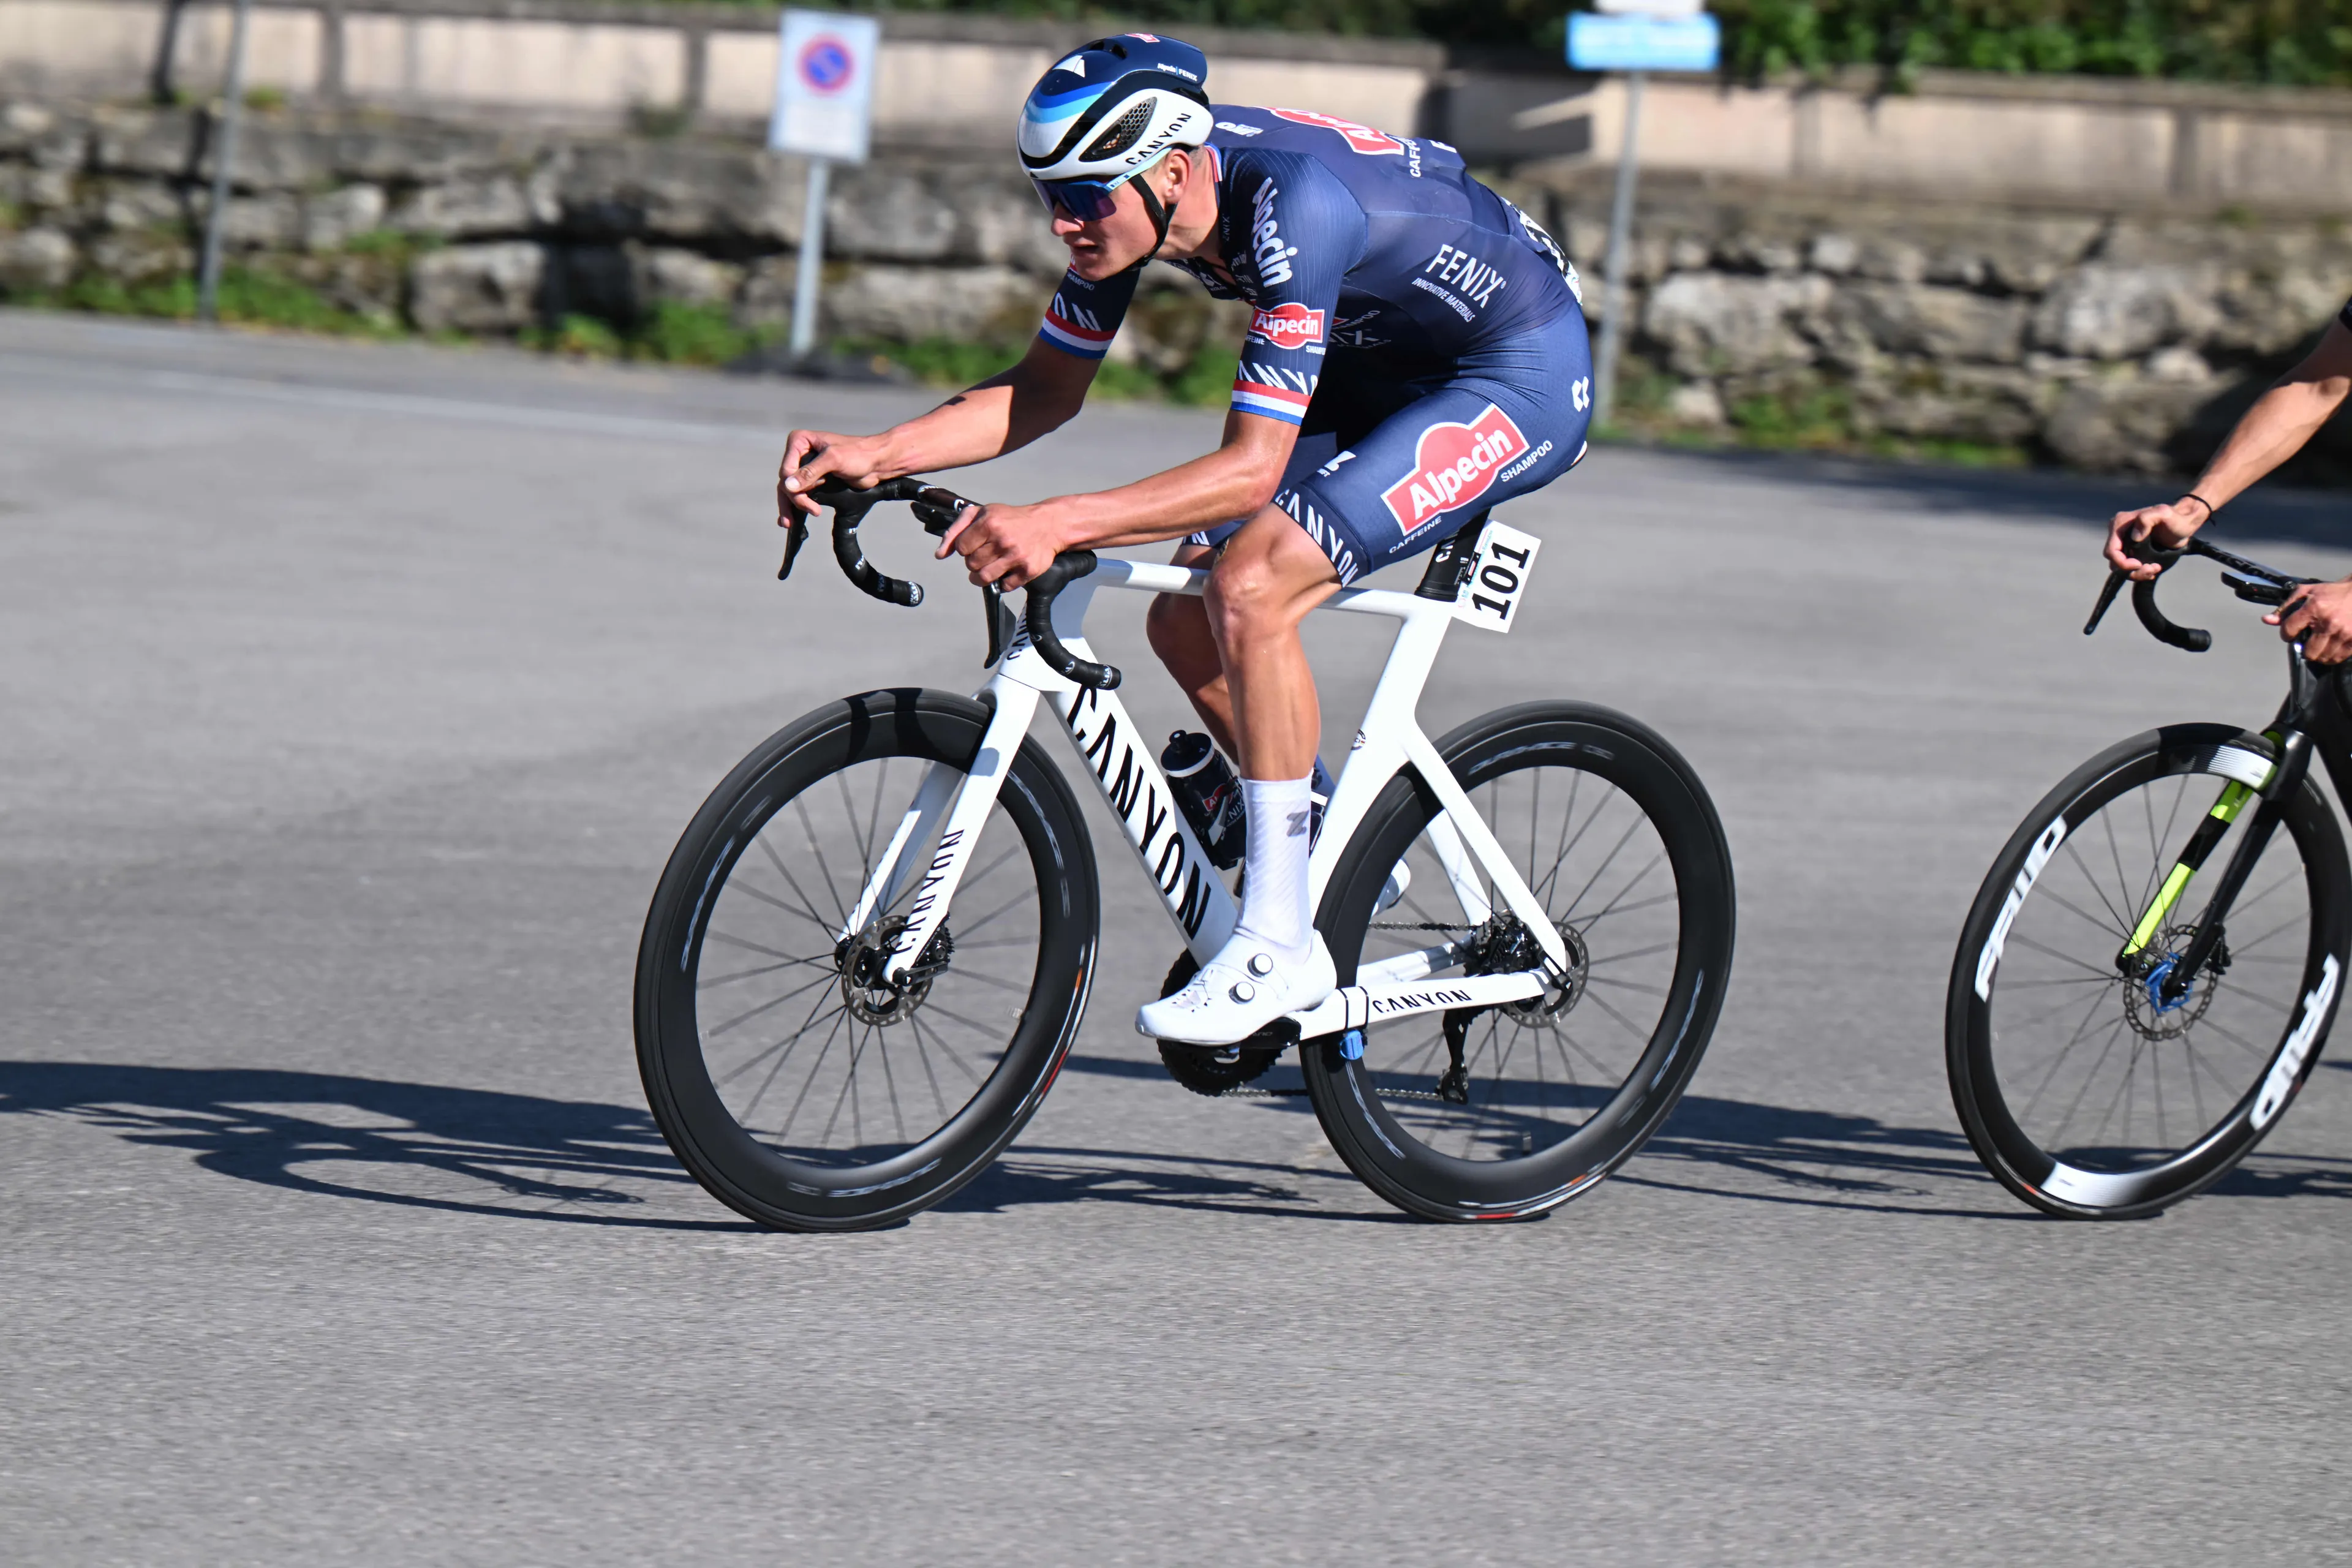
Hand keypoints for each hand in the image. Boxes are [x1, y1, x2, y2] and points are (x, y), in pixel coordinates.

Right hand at [777, 428, 892, 522]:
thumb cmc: (858, 454)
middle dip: (795, 498)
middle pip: (786, 481)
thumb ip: (811, 472)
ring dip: (795, 505)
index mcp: (800, 441)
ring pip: (791, 489)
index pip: (786, 469)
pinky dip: (798, 505)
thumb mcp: (833, 460)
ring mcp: (806, 467)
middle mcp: (799, 452)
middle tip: (812, 510)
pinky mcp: (814, 479)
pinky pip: (801, 493)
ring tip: (801, 518)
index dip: (792, 486)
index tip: (804, 498)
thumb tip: (788, 486)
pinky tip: (795, 518)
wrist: (876, 462)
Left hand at [938, 501, 1065, 590]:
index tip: (976, 543)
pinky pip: (1005, 587)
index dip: (966, 548)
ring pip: (984, 578)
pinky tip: (1009, 569)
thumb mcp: (982, 514)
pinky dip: (1004, 581)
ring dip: (984, 575)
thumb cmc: (1011, 519)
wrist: (1048, 524)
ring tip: (992, 565)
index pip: (961, 549)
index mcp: (989, 523)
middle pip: (971, 565)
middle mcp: (1002, 540)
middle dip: (976, 561)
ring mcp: (1016, 557)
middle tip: (988, 552)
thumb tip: (939, 555)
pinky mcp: (1028, 570)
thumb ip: (956, 531)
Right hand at [2105, 497, 2210, 579]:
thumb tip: (2135, 537)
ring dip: (2137, 573)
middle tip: (2151, 568)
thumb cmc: (2174, 518)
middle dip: (2131, 570)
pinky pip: (2128, 569)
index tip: (2139, 564)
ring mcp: (2124, 545)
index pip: (2111, 550)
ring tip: (2155, 568)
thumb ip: (2147, 518)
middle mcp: (2119, 535)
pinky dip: (2140, 573)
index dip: (2122, 562)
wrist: (2183, 525)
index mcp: (2120, 524)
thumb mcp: (2163, 513)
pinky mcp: (2131, 553)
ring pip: (2120, 568)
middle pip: (2114, 562)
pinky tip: (2154, 568)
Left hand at [2269, 578, 2351, 664]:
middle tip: (2309, 642)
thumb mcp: (2306, 592)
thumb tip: (2266, 620)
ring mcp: (2343, 633)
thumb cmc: (2332, 592)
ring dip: (2319, 654)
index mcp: (2314, 608)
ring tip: (2320, 644)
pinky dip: (2332, 656)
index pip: (2288, 630)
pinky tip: (2331, 647)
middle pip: (2308, 652)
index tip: (2290, 634)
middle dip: (2305, 649)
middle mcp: (2328, 623)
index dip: (2286, 634)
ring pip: (2322, 657)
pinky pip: (2337, 658)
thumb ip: (2285, 607)